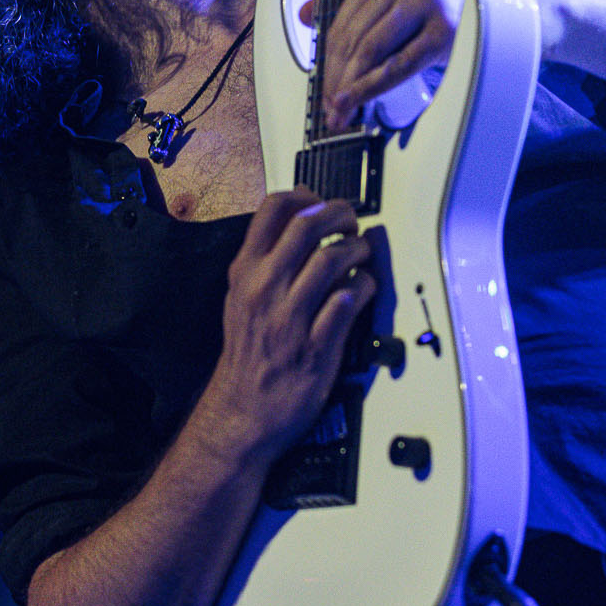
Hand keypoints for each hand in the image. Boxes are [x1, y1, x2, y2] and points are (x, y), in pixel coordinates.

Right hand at [194, 191, 376, 462]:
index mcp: (246, 271)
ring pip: (333, 259)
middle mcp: (265, 288)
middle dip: (340, 215)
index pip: (273, 208)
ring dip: (358, 250)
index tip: (321, 203)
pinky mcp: (316, 346)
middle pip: (308, 224)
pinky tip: (364, 289)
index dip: (306, 195)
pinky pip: (348, 302)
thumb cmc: (249, 351)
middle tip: (351, 224)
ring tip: (362, 257)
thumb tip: (300, 216)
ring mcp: (290, 317)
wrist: (243, 409)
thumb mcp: (241, 295)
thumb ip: (265, 257)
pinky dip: (364, 288)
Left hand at [299, 0, 473, 131]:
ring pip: (371, 51)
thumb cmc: (437, 6)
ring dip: (352, 87)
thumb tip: (305, 15)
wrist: (492, 2)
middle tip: (331, 110)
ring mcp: (424, 0)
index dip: (326, 61)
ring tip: (343, 112)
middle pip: (353, 38)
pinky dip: (375, 86)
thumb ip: (352, 5)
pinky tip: (361, 100)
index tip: (323, 91)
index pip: (342, 21)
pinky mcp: (444, 28)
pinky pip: (399, 64)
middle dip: (336, 79)